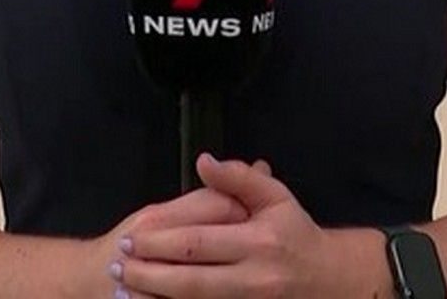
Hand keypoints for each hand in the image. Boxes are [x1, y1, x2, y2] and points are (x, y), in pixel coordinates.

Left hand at [109, 153, 346, 298]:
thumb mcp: (276, 197)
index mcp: (258, 243)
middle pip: (190, 280)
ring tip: (125, 285)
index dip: (162, 242)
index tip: (133, 236)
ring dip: (155, 296)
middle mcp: (253, 279)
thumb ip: (239, 178)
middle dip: (149, 272)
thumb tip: (202, 161)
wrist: (327, 281)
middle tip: (119, 262)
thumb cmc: (295, 234)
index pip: (199, 243)